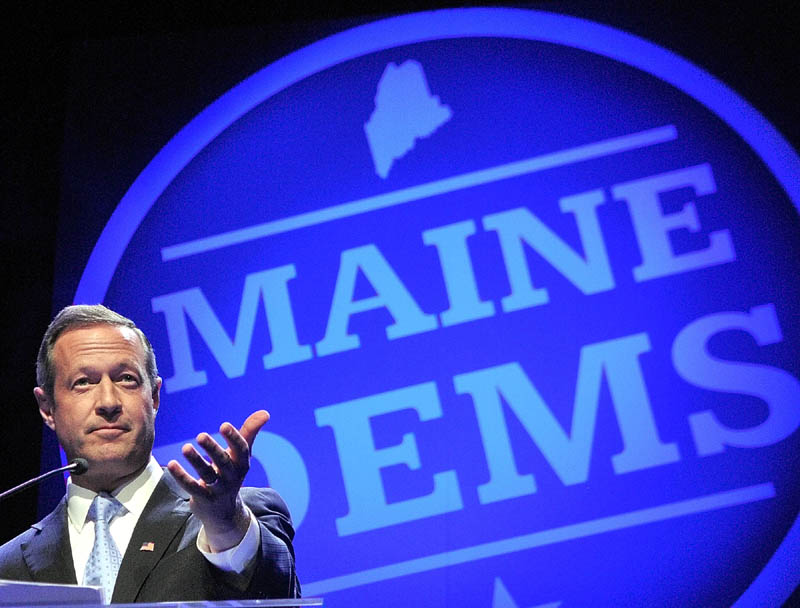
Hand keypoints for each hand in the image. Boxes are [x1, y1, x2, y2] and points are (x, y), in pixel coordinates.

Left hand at [167, 409, 269, 551]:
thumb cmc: (231, 474)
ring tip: (185, 447)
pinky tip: (171, 464)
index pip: (240, 450)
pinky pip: (191, 487)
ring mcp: (218, 490)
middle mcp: (232, 477)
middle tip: (201, 435)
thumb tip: (265, 413)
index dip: (233, 438)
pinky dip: (181, 476)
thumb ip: (249, 432)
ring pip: (207, 474)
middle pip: (223, 462)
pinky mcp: (203, 499)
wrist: (225, 512)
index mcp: (242, 464)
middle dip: (213, 449)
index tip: (224, 425)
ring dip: (196, 461)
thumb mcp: (241, 456)